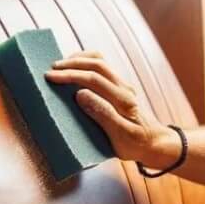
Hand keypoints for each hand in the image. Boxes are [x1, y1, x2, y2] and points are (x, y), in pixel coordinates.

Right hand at [45, 52, 176, 168]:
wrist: (154, 143)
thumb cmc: (136, 144)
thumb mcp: (120, 136)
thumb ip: (103, 114)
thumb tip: (80, 94)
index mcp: (122, 100)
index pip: (93, 80)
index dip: (70, 75)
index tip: (50, 77)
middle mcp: (123, 88)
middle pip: (97, 65)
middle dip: (71, 64)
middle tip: (50, 70)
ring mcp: (122, 85)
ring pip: (100, 61)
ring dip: (79, 60)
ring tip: (60, 65)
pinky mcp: (119, 86)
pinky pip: (101, 67)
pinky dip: (85, 63)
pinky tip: (74, 69)